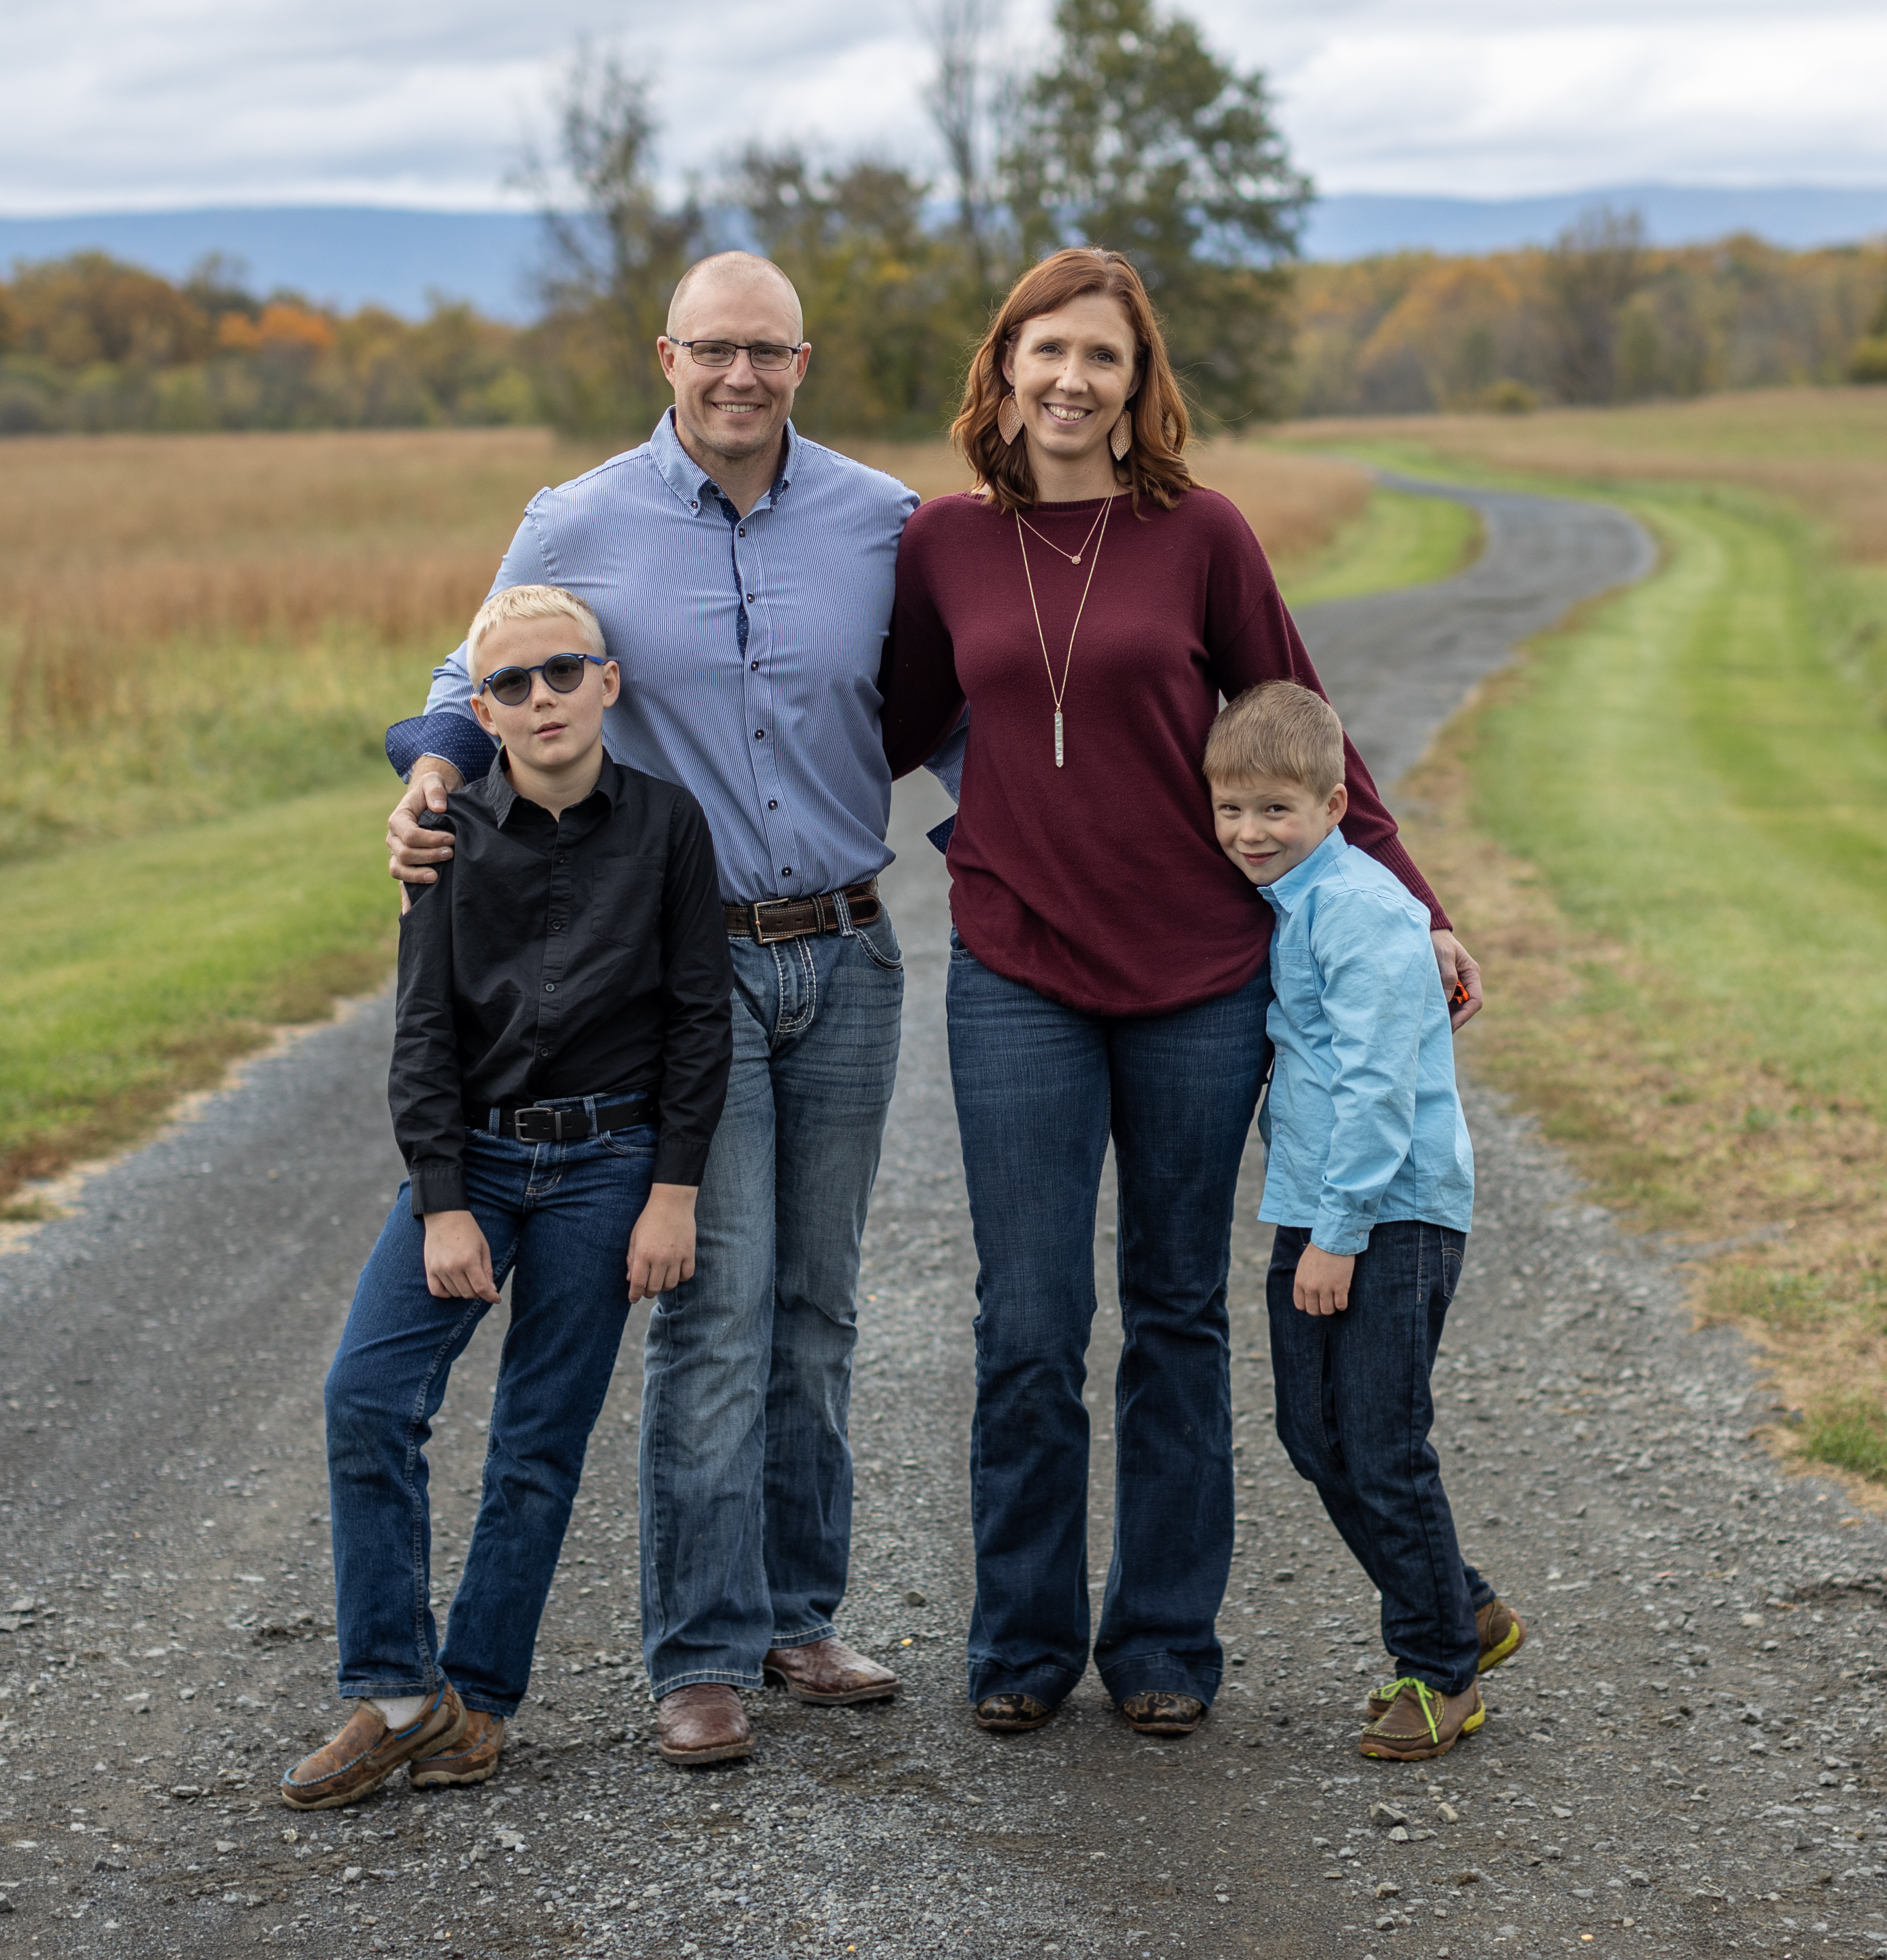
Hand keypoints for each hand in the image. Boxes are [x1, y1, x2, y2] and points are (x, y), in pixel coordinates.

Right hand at [388, 756, 463, 898]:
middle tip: (452, 853)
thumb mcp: (434, 782)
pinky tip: (411, 913)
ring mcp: (399, 855)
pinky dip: (406, 899)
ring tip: (439, 876)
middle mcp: (394, 839)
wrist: (432, 802)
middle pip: (404, 855)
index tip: (451, 839)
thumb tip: (438, 808)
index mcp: (398, 820)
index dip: (429, 840)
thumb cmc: (433, 791)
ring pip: (400, 871)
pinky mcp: (407, 866)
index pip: (409, 835)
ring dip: (419, 875)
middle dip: (429, 856)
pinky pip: (402, 884)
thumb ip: (435, 790)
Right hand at [422, 1210, 499, 1301]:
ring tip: (467, 1278)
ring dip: (464, 1290)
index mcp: (469, 1260)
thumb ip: (487, 1270)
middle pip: (468, 1293)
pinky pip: (437, 1291)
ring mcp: (439, 1269)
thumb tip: (491, 1290)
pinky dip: (447, 1292)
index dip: (491, 1296)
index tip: (496, 1299)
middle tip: (481, 1283)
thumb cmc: (468, 1231)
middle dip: (478, 1292)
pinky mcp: (429, 1269)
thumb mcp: (483, 1247)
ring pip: (455, 1293)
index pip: (481, 1288)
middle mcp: (452, 1267)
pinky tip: (453, 1284)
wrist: (445, 1216)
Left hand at [627, 1184, 698, 1302]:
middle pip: (654, 1288)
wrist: (672, 1202)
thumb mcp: (634, 1237)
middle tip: (646, 1289)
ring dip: (664, 1286)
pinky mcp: (689, 1253)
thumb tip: (630, 1279)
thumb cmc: (649, 1219)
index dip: (634, 1295)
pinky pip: (686, 1275)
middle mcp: (660, 1258)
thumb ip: (631, 1259)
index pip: (638, 1283)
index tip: (633, 1299)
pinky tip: (675, 1272)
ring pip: (671, 1284)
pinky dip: (680, 1278)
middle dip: (648, 1292)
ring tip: (660, 1279)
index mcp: (643, 1254)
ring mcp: (676, 1257)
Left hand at [1294, 1243, 1354, 1315]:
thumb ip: (1304, 1281)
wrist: (1333, 1240)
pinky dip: (1342, 1304)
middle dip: (1320, 1308)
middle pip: (1314, 1311)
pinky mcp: (1340, 1287)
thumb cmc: (1318, 1250)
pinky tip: (1343, 1296)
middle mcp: (1311, 1287)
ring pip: (1328, 1310)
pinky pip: (1341, 1306)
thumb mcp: (1304, 1266)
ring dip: (1332, 1307)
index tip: (1315, 1301)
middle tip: (1326, 1301)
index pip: (1300, 1305)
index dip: (1309, 1306)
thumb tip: (1308, 1294)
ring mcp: (1326, 1288)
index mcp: (1300, 1282)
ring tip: (1335, 1299)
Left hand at [1431, 930, 1482, 1030]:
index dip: (1465, 1014)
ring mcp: (1457, 984)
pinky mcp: (1446, 986)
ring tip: (1434, 1027)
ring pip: (1456, 1006)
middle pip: (1466, 1007)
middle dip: (1455, 1019)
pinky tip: (1431, 1017)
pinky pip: (1446, 1001)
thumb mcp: (1444, 955)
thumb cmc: (1438, 941)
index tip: (1451, 1025)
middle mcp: (1467, 981)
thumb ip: (1447, 975)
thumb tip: (1448, 998)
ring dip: (1447, 1016)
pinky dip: (1441, 1010)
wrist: (1429, 932)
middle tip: (1440, 1031)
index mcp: (1472, 973)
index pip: (1475, 1000)